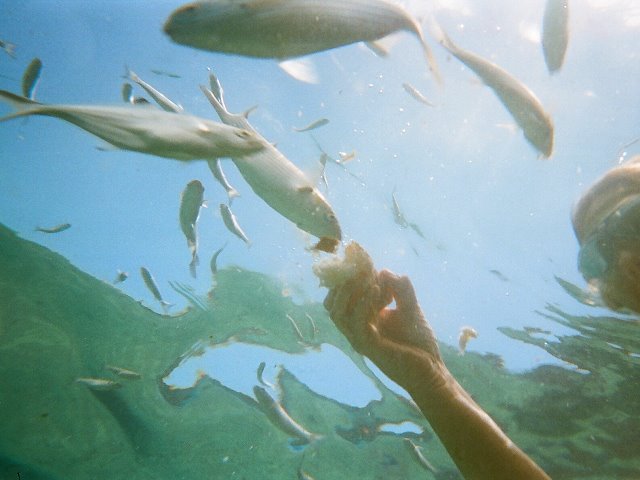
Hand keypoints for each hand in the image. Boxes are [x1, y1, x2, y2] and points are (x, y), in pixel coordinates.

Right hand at [323, 268, 445, 393]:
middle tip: (360, 266)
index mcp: (361, 319)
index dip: (348, 275)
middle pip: (332, 304)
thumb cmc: (419, 344)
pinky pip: (356, 322)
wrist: (431, 371)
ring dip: (348, 291)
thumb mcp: (411, 308)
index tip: (361, 256)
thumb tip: (384, 270)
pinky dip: (362, 303)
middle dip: (342, 282)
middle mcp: (356, 329)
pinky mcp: (369, 346)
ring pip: (337, 312)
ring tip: (365, 276)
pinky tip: (376, 288)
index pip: (342, 296)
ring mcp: (359, 339)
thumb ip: (400, 288)